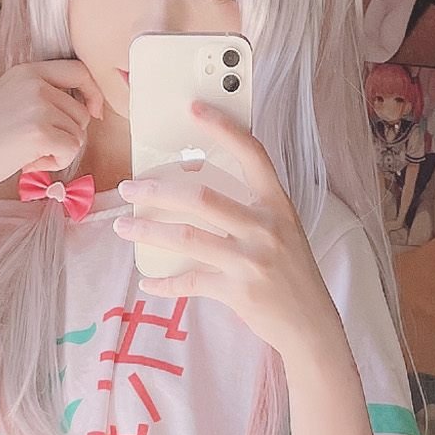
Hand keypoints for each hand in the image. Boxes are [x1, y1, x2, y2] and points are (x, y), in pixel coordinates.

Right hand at [0, 57, 105, 203]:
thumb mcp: (13, 100)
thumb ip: (43, 96)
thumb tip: (88, 108)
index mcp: (28, 71)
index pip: (78, 71)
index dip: (92, 93)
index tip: (93, 113)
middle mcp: (34, 82)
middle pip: (81, 112)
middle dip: (67, 135)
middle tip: (35, 145)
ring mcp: (38, 105)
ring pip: (78, 134)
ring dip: (58, 151)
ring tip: (27, 152)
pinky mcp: (40, 132)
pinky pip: (70, 151)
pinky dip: (55, 163)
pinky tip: (30, 162)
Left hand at [113, 102, 343, 356]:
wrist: (312, 326)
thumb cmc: (293, 276)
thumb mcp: (282, 233)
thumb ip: (250, 211)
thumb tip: (197, 194)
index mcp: (278, 206)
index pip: (252, 155)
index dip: (223, 128)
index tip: (193, 108)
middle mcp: (266, 228)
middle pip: (202, 198)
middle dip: (158, 190)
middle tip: (128, 187)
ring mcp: (252, 260)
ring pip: (188, 238)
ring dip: (148, 231)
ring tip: (122, 227)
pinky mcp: (239, 292)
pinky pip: (191, 282)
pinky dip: (165, 284)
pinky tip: (147, 283)